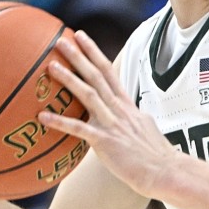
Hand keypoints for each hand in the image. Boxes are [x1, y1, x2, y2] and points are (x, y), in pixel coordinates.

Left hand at [40, 31, 175, 198]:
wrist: (165, 171)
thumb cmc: (155, 156)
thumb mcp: (145, 129)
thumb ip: (131, 120)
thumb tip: (124, 117)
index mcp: (127, 106)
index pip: (109, 72)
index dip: (94, 53)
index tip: (81, 37)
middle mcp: (120, 110)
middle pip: (98, 76)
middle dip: (80, 56)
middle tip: (62, 40)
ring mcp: (113, 124)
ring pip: (89, 95)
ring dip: (70, 79)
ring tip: (51, 66)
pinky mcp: (106, 142)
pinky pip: (79, 129)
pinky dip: (60, 123)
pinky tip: (42, 117)